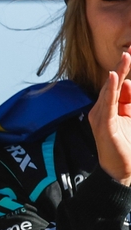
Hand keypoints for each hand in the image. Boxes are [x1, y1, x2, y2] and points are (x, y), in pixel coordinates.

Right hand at [89, 49, 130, 185]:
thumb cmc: (128, 148)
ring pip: (111, 90)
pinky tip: (115, 77)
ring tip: (127, 56)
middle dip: (124, 66)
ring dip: (119, 72)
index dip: (126, 69)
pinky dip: (110, 89)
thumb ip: (130, 103)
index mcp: (112, 108)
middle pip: (115, 84)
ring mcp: (101, 116)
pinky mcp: (103, 124)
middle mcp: (103, 110)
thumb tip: (127, 83)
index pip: (120, 84)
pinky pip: (107, 103)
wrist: (121, 172)